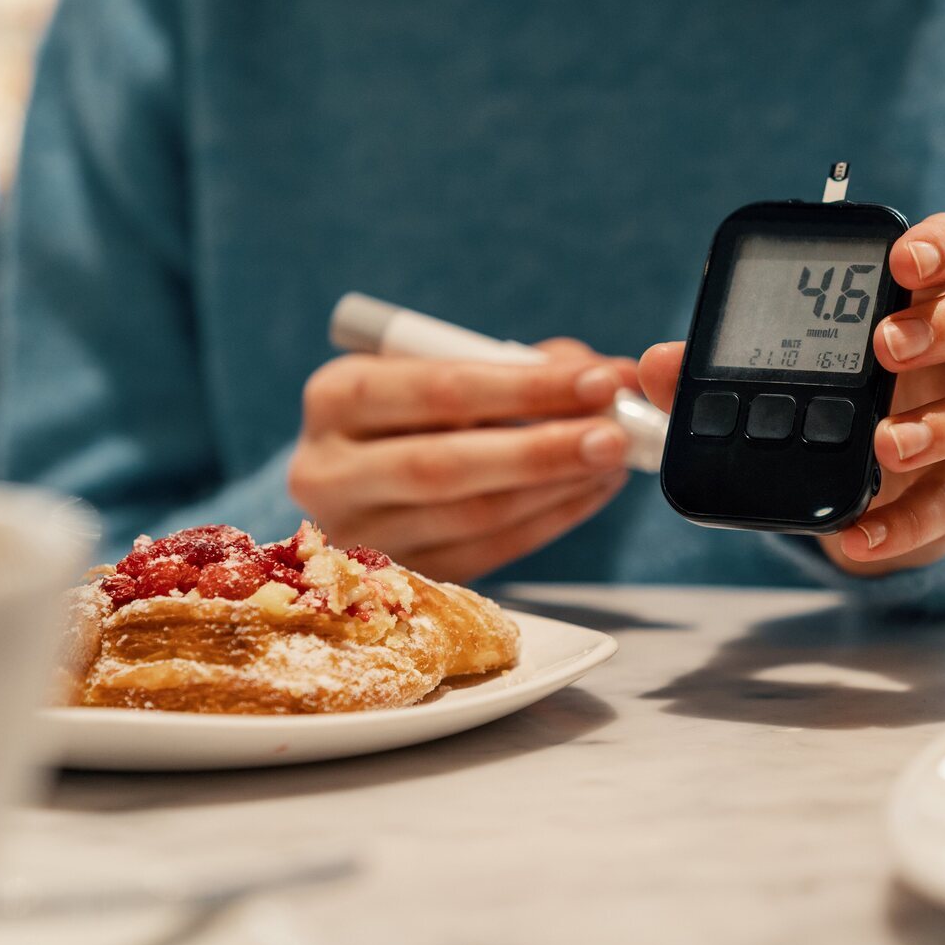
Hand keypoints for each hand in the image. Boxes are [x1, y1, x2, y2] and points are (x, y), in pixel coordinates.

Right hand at [289, 340, 637, 581]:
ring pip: (473, 517)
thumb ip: (517, 365)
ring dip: (557, 488)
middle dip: (543, 450)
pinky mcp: (400, 579)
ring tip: (614, 461)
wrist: (358, 476)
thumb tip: (608, 377)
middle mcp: (329, 471)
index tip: (600, 380)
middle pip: (445, 467)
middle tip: (615, 436)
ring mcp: (359, 536)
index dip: (526, 388)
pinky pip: (488, 553)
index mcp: (335, 397)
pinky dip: (550, 520)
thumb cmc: (414, 409)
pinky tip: (591, 491)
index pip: (437, 391)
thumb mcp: (441, 368)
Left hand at [639, 213, 944, 575]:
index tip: (901, 259)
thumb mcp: (767, 385)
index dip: (943, 245)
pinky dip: (909, 523)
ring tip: (885, 445)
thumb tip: (656, 363)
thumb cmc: (822, 410)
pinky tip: (859, 534)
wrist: (854, 496)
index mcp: (918, 300)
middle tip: (888, 345)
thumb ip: (713, 370)